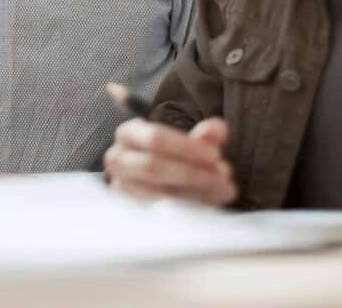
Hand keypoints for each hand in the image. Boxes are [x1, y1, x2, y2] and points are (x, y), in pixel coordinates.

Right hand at [103, 117, 235, 205]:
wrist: (159, 175)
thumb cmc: (174, 155)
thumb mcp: (190, 142)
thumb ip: (205, 135)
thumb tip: (217, 129)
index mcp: (129, 133)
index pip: (155, 138)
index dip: (186, 147)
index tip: (215, 155)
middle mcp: (118, 158)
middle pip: (153, 167)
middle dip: (192, 173)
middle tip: (223, 176)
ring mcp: (121, 186)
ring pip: (157, 193)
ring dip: (194, 193)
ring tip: (223, 190)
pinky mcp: (129, 209)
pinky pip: (159, 212)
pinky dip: (187, 209)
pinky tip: (208, 205)